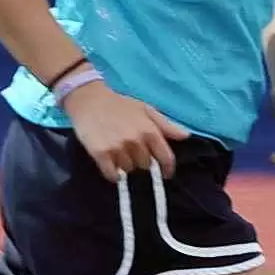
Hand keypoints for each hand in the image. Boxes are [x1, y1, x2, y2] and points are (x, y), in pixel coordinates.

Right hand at [62, 79, 181, 182]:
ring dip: (125, 165)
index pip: (166, 157)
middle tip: (132, 152)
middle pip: (145, 165)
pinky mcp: (100, 153)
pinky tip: (110, 164)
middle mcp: (136, 141)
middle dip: (141, 161)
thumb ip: (166, 125)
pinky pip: (112, 174)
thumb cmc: (120, 104)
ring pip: (128, 170)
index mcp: (150, 130)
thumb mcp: (146, 109)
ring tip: (118, 152)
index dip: (167, 168)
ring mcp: (118, 148)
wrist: (89, 99)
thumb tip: (185, 136)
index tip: (166, 174)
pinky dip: (112, 174)